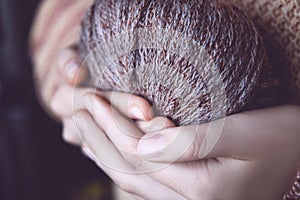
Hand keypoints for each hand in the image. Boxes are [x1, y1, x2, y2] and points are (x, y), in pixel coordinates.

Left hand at [73, 92, 299, 199]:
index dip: (110, 125)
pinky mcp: (193, 195)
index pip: (139, 155)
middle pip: (128, 170)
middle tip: (75, 112)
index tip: (91, 100)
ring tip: (83, 132)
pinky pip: (147, 183)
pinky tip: (112, 152)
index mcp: (204, 191)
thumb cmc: (282, 139)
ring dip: (104, 153)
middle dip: (97, 139)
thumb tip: (144, 139)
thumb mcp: (247, 134)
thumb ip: (195, 140)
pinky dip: (124, 164)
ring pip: (133, 180)